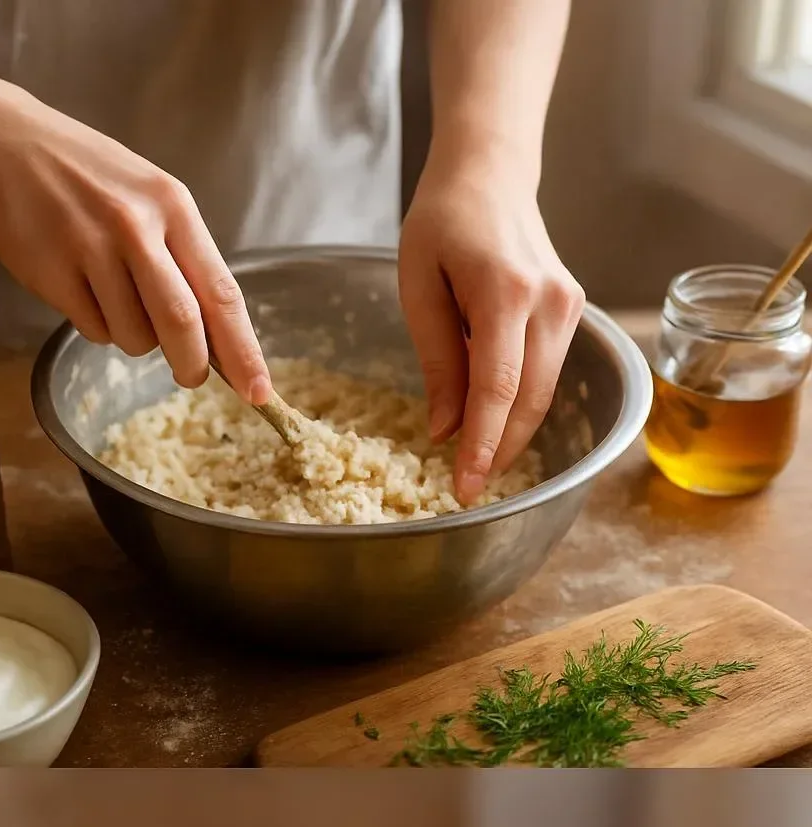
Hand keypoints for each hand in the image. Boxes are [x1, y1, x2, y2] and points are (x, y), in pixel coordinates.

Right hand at [0, 79, 270, 401]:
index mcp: (173, 206)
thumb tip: (219, 339)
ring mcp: (91, 248)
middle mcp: (136, 225)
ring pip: (134, 337)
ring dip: (133, 337)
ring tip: (111, 293)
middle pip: (181, 324)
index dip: (244, 351)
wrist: (3, 142)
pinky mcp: (51, 273)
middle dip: (192, 364)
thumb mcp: (149, 197)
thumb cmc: (87, 177)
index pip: (221, 293)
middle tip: (190, 375)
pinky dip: (96, 325)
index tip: (260, 394)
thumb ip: (184, 260)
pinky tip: (79, 285)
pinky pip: (93, 330)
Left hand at [400, 144, 584, 501]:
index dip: (482, 445)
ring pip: (544, 393)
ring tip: (476, 462)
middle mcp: (550, 301)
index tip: (465, 488)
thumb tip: (446, 430)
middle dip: (499, 452)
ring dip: (511, 434)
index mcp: (505, 291)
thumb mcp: (419, 286)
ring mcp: (569, 307)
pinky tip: (493, 424)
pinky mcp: (573, 312)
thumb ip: (437, 360)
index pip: (498, 387)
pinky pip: (548, 373)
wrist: (491, 171)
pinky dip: (521, 405)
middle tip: (467, 489)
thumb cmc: (443, 221)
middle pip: (529, 400)